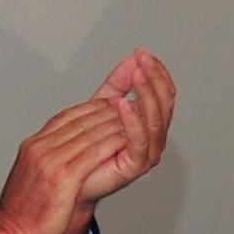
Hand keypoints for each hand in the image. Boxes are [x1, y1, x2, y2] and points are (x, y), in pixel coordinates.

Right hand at [0, 95, 129, 233]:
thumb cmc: (26, 215)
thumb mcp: (35, 179)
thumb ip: (50, 162)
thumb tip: (67, 157)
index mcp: (34, 146)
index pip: (67, 117)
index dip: (94, 108)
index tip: (114, 103)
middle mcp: (41, 147)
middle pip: (81, 120)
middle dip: (109, 111)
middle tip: (132, 105)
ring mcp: (50, 159)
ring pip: (90, 132)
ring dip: (116, 123)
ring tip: (136, 118)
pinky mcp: (62, 176)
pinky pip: (93, 152)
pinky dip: (112, 143)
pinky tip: (128, 140)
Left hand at [76, 50, 175, 200]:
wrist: (69, 178)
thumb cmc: (85, 146)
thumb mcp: (101, 104)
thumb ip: (118, 84)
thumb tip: (132, 59)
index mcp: (148, 122)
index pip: (162, 93)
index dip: (155, 73)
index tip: (142, 54)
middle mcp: (153, 137)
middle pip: (164, 104)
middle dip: (154, 79)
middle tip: (144, 61)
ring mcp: (148, 151)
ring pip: (155, 119)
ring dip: (147, 94)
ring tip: (138, 75)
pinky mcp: (137, 164)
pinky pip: (139, 140)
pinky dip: (133, 121)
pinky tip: (123, 104)